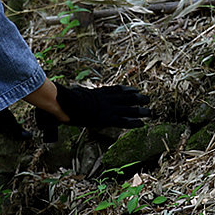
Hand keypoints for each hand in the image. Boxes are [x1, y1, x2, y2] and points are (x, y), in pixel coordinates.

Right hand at [35, 83, 150, 141]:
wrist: (68, 103)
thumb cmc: (66, 100)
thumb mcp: (70, 95)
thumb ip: (72, 96)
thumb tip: (64, 96)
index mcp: (98, 93)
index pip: (116, 90)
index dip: (126, 90)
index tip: (135, 90)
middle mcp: (106, 99)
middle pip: (126, 98)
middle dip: (138, 99)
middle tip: (148, 98)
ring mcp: (108, 108)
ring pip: (128, 109)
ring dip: (140, 110)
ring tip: (150, 112)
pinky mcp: (107, 118)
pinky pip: (123, 121)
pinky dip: (133, 122)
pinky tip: (142, 124)